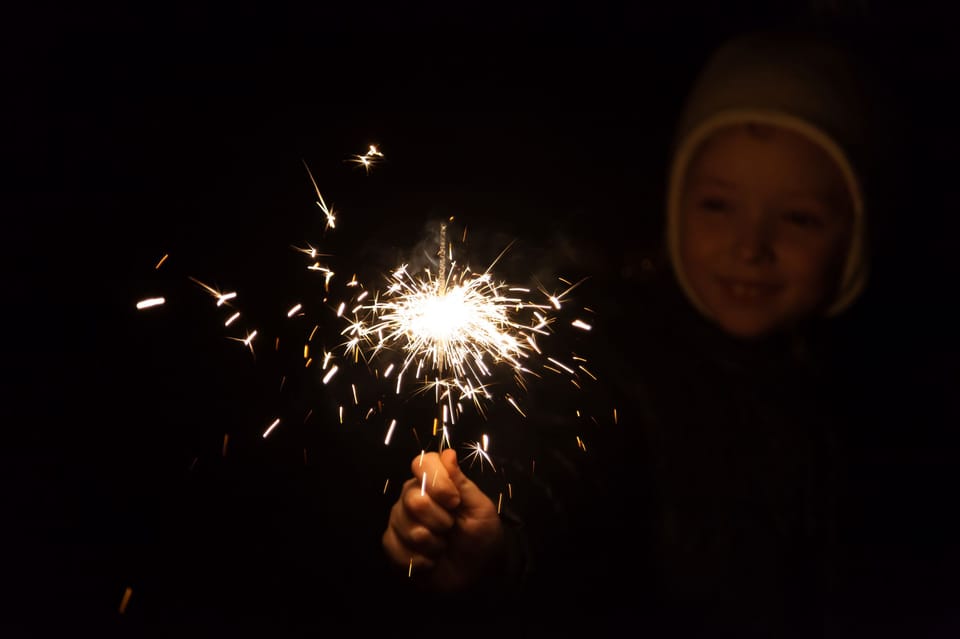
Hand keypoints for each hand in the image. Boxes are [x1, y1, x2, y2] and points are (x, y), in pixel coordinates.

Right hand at [381, 448, 504, 591]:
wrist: (478, 572)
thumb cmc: (481, 535)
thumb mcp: (480, 508)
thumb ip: (462, 483)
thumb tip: (448, 453)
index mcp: (434, 481)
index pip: (421, 463)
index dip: (438, 482)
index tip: (454, 502)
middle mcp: (412, 495)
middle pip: (413, 499)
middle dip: (439, 520)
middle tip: (450, 528)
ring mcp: (399, 519)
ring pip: (405, 526)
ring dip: (432, 543)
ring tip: (442, 546)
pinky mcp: (392, 544)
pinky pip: (395, 547)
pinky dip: (419, 560)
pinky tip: (429, 561)